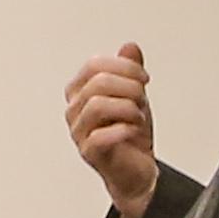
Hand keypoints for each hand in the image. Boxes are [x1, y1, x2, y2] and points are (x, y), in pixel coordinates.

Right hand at [63, 42, 159, 216]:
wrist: (137, 170)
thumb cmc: (130, 134)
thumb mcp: (134, 95)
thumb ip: (130, 71)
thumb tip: (130, 47)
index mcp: (80, 92)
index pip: (94, 65)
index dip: (124, 66)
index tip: (143, 77)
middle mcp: (74, 110)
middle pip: (98, 82)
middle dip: (129, 86)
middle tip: (143, 97)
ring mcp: (78, 132)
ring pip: (98, 105)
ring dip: (127, 107)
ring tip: (138, 116)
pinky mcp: (88, 152)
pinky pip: (101, 135)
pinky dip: (125, 129)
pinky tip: (134, 130)